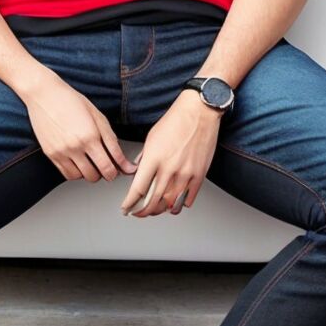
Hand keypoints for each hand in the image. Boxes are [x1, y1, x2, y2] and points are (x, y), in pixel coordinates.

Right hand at [24, 68, 138, 182]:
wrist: (44, 95)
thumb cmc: (71, 101)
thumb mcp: (98, 117)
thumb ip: (111, 140)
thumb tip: (124, 161)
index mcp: (90, 136)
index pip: (109, 166)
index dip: (119, 170)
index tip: (122, 169)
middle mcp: (75, 147)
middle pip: (96, 176)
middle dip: (105, 172)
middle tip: (107, 162)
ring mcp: (61, 152)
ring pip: (81, 177)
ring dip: (90, 173)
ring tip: (92, 161)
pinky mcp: (50, 154)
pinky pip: (67, 174)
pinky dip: (77, 172)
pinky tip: (80, 162)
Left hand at [120, 91, 221, 216]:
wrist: (198, 112)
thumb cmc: (175, 122)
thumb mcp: (151, 138)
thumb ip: (144, 159)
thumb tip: (138, 173)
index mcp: (154, 159)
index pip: (138, 190)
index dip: (130, 203)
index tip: (126, 208)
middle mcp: (169, 169)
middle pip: (153, 202)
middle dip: (143, 211)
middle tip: (138, 212)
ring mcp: (185, 174)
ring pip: (170, 205)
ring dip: (161, 211)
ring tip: (156, 210)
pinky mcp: (199, 175)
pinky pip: (188, 199)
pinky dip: (179, 205)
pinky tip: (174, 203)